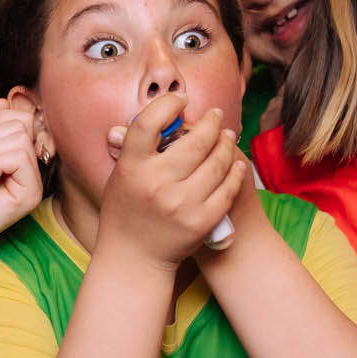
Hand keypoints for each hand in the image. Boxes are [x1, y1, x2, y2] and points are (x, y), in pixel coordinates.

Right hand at [97, 92, 244, 269]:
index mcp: (132, 168)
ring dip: (226, 144)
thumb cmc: (126, 211)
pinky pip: (227, 189)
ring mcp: (181, 204)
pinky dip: (234, 172)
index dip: (168, 104)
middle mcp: (156, 184)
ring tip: (227, 135)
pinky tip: (235, 163)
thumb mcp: (121, 176)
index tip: (180, 99)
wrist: (133, 258)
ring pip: (216, 162)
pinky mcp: (201, 221)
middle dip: (210, 122)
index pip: (148, 122)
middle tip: (215, 115)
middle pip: (195, 140)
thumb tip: (155, 112)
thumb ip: (136, 146)